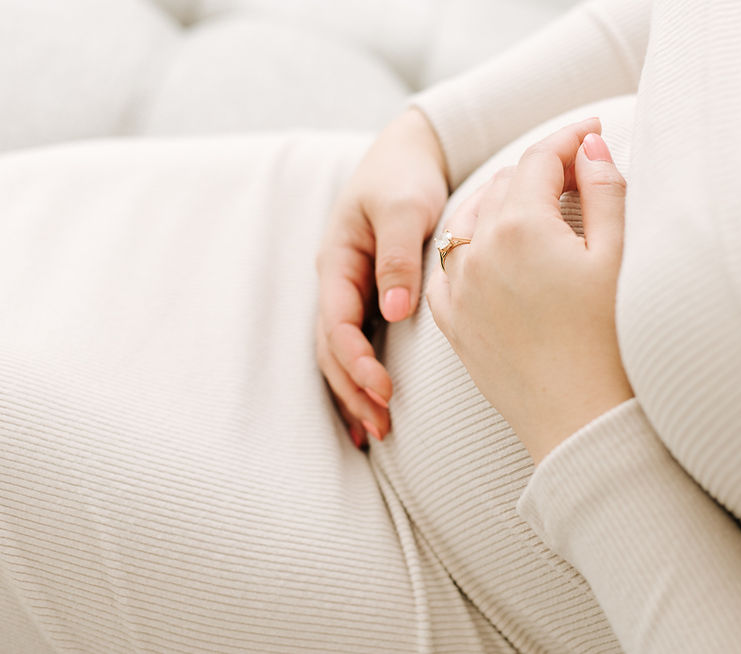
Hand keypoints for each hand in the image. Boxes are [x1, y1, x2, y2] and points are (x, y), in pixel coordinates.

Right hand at [316, 108, 448, 446]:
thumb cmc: (405, 176)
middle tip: (382, 427)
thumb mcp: (404, 208)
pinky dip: (361, 377)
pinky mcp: (369, 296)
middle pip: (331, 349)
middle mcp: (337, 282)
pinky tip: (374, 407)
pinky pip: (358, 343)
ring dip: (354, 392)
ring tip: (377, 431)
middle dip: (352, 390)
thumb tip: (394, 313)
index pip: (336, 324)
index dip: (356, 360)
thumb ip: (398, 257)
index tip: (384, 389)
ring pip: (339, 352)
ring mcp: (349, 291)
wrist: (409, 153)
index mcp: (336, 261)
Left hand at [427, 118, 632, 463]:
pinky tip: (491, 253)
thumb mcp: (618, 257)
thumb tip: (589, 148)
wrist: (584, 427)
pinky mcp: (456, 328)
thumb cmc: (613, 344)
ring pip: (468, 225)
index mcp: (518, 228)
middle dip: (539, 169)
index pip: (539, 160)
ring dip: (500, 204)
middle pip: (502, 188)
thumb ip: (603, 191)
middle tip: (578, 168)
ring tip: (537, 202)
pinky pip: (448, 272)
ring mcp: (459, 294)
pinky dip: (468, 250)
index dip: (569, 138)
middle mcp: (476, 255)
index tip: (594, 129)